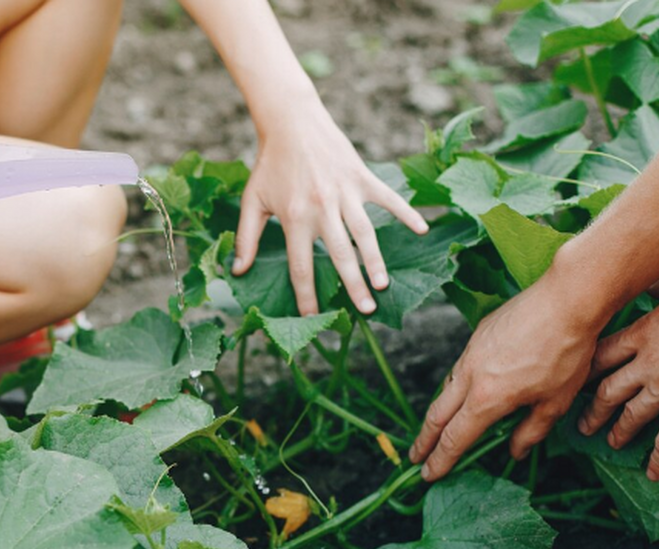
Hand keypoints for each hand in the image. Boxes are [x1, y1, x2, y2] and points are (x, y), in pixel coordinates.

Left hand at [230, 104, 428, 315]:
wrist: (291, 122)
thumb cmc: (270, 165)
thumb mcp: (253, 201)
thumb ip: (246, 238)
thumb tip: (236, 270)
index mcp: (294, 217)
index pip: (301, 266)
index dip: (307, 295)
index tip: (314, 316)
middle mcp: (321, 207)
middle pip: (340, 255)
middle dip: (353, 285)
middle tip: (367, 310)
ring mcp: (345, 192)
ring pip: (364, 232)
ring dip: (375, 259)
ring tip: (383, 284)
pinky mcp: (361, 176)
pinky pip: (388, 198)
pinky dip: (406, 212)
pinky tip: (421, 229)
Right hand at [409, 273, 601, 479]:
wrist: (566, 301)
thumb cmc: (566, 353)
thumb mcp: (556, 402)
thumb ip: (531, 431)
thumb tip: (515, 451)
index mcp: (488, 399)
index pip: (456, 438)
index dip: (441, 460)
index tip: (429, 475)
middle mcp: (470, 377)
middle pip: (437, 415)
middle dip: (424, 440)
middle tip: (415, 458)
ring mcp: (470, 353)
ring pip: (446, 389)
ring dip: (438, 413)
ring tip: (437, 428)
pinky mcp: (478, 334)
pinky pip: (460, 368)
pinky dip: (455, 387)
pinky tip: (465, 390)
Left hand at [578, 259, 658, 479]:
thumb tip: (650, 282)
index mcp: (642, 334)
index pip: (601, 355)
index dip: (585, 370)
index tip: (574, 380)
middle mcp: (645, 365)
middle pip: (607, 391)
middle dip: (592, 409)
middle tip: (582, 423)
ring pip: (631, 416)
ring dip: (618, 431)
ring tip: (610, 442)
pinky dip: (658, 459)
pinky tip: (652, 474)